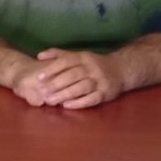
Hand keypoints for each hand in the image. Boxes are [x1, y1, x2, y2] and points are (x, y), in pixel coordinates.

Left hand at [9, 49, 123, 108]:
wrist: (121, 69)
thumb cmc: (93, 64)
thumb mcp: (78, 55)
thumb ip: (59, 55)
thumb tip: (39, 55)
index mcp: (83, 57)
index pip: (67, 61)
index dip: (53, 69)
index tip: (39, 77)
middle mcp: (91, 68)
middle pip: (73, 75)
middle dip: (56, 84)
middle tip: (42, 92)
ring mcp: (100, 81)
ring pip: (82, 87)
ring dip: (65, 94)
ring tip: (51, 101)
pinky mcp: (105, 93)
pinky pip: (92, 98)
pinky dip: (79, 102)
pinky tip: (67, 105)